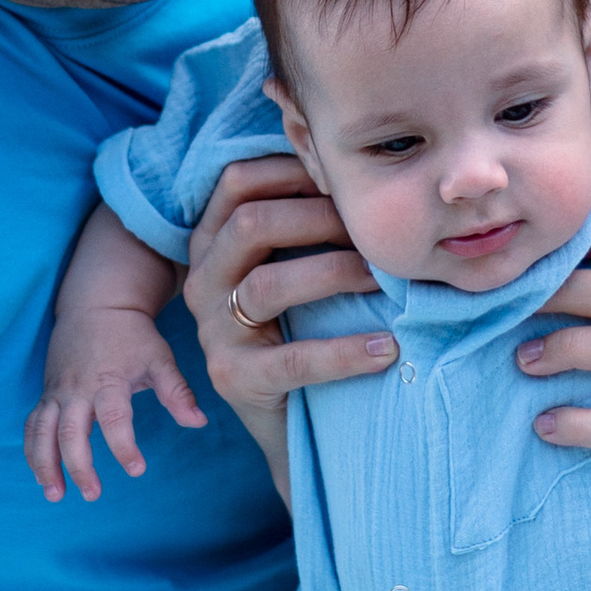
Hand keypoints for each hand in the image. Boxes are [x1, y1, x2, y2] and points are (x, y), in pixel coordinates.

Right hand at [25, 306, 205, 501]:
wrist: (96, 304)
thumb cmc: (133, 335)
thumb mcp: (160, 359)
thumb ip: (177, 393)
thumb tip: (199, 423)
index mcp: (109, 380)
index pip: (114, 420)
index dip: (124, 447)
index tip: (138, 470)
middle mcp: (78, 389)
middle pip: (71, 433)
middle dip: (79, 467)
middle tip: (94, 494)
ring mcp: (58, 392)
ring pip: (42, 432)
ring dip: (45, 465)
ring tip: (55, 495)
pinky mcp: (47, 394)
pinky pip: (32, 425)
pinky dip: (32, 451)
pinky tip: (42, 476)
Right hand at [185, 154, 394, 428]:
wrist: (288, 421)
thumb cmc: (301, 327)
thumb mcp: (292, 268)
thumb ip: (305, 225)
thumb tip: (361, 176)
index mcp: (211, 244)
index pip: (236, 182)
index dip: (291, 169)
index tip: (344, 177)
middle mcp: (203, 281)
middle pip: (249, 224)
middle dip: (318, 217)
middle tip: (372, 229)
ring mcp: (213, 332)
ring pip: (267, 284)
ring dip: (334, 273)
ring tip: (382, 278)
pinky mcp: (234, 378)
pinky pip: (292, 359)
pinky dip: (345, 352)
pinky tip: (387, 347)